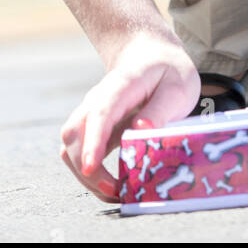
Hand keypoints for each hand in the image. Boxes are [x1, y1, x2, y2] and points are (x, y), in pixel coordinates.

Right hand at [60, 29, 200, 202]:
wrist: (151, 56)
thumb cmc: (167, 73)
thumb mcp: (177, 87)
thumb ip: (161, 109)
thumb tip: (142, 130)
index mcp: (122, 84)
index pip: (100, 112)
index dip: (93, 141)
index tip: (91, 167)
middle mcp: (98, 98)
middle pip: (75, 132)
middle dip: (86, 167)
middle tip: (115, 190)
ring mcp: (91, 112)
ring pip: (70, 144)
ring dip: (85, 173)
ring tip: (114, 192)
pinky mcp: (92, 127)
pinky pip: (79, 151)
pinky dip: (89, 172)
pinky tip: (110, 184)